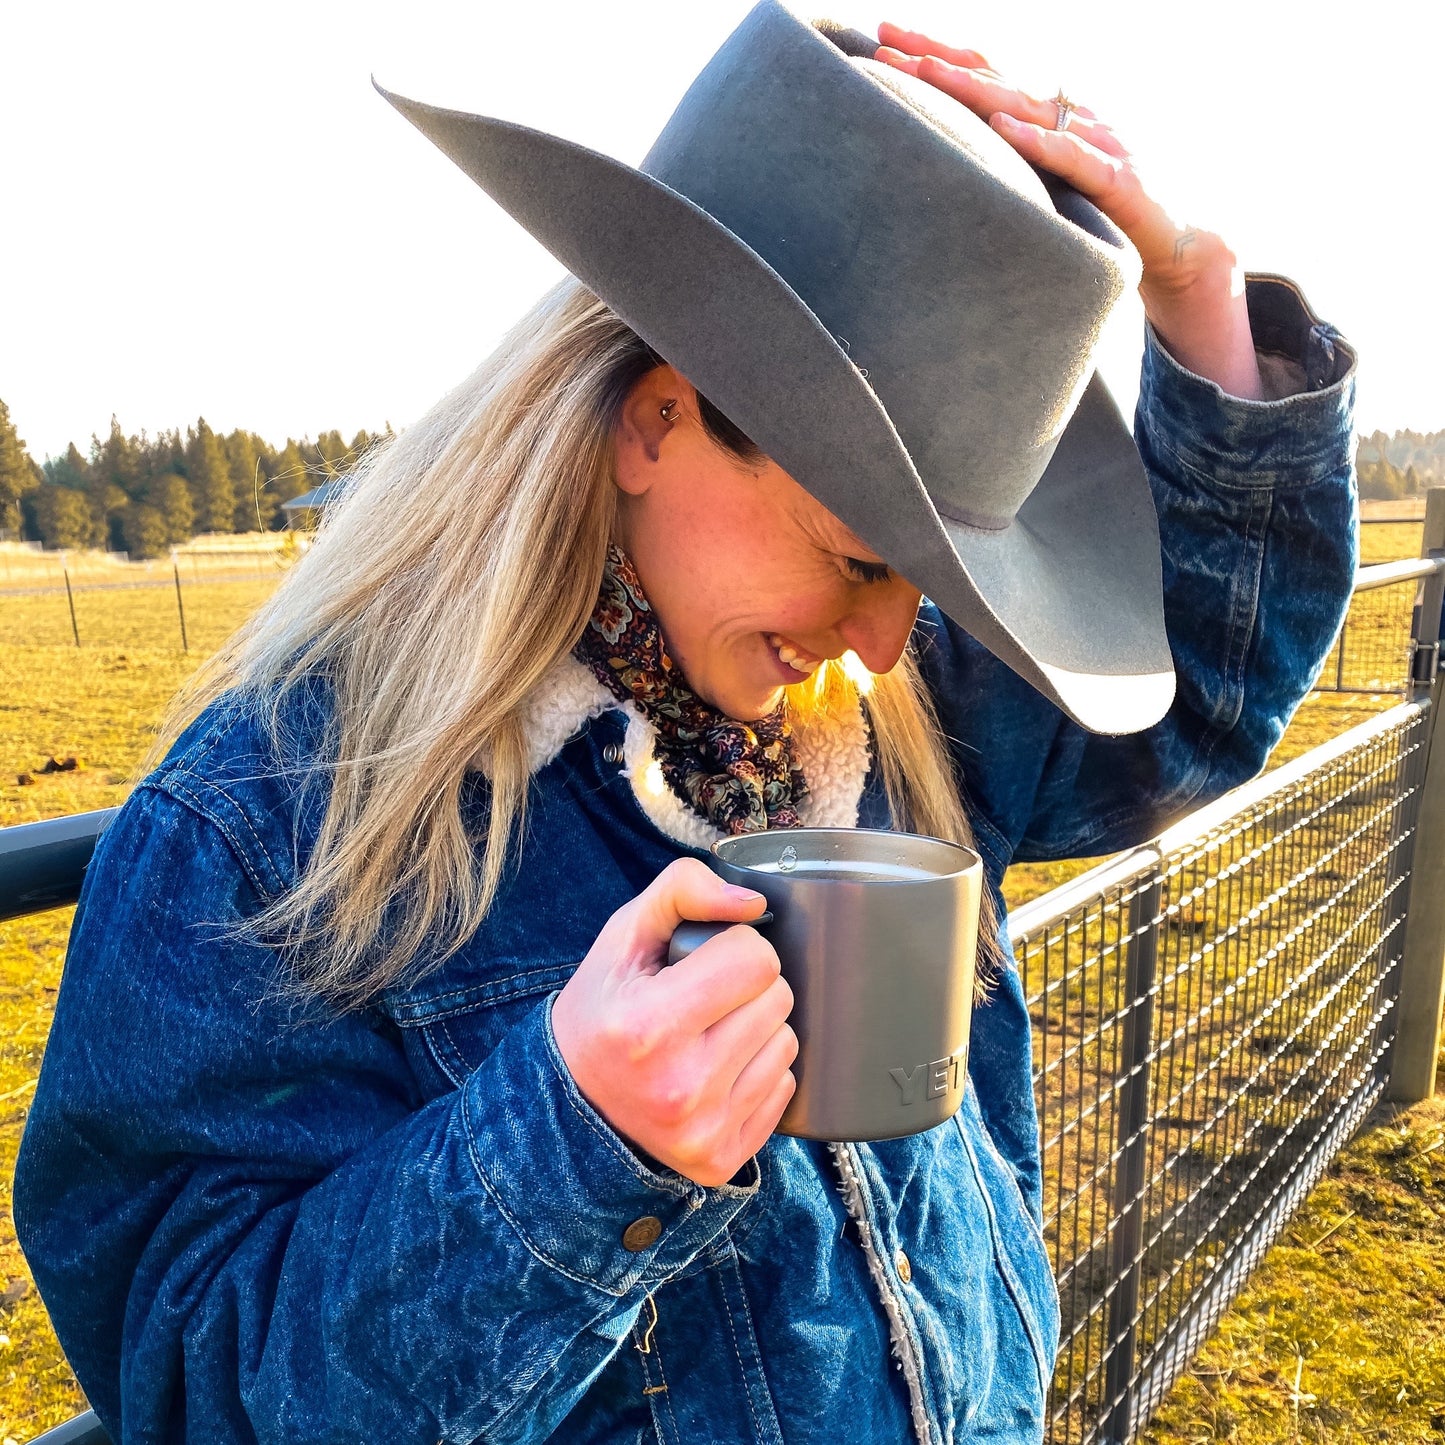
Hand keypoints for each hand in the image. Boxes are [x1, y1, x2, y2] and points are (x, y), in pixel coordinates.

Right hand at [551, 858, 796, 1187]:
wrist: (570, 1105)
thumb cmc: (603, 1010)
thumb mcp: (622, 936)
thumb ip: (682, 890)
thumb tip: (755, 902)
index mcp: (649, 1024)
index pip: (755, 958)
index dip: (734, 946)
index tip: (704, 960)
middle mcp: (680, 1086)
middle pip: (778, 997)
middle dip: (748, 986)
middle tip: (706, 997)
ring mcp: (703, 1130)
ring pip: (787, 1041)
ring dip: (757, 1028)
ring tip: (709, 1033)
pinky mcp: (721, 1160)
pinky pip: (784, 1087)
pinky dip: (758, 1071)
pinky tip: (717, 1071)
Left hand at [875, 22, 1263, 399]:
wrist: (1181, 248)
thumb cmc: (1106, 222)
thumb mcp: (1043, 192)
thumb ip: (1005, 173)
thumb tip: (944, 174)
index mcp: (1049, 118)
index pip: (985, 76)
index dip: (936, 55)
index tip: (883, 39)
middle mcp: (1070, 118)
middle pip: (995, 78)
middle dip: (937, 55)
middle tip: (883, 37)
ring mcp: (1095, 143)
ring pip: (1026, 107)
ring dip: (973, 87)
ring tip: (924, 69)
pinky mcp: (1118, 181)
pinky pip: (1075, 158)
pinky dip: (1040, 143)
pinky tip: (1004, 131)